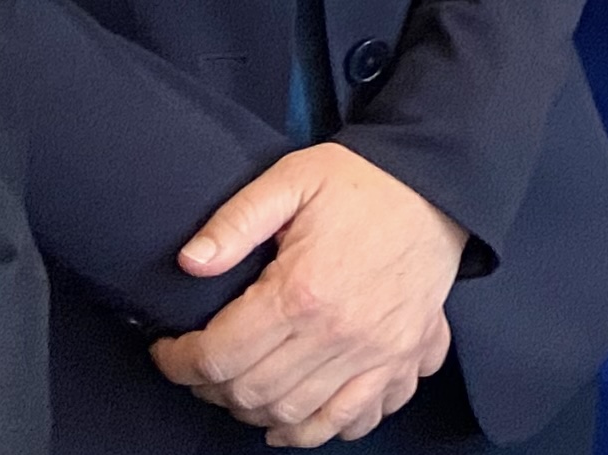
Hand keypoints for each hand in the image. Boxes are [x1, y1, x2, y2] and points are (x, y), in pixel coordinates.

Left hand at [150, 143, 467, 446]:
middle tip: (201, 366)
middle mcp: (338, 335)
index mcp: (301, 291)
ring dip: (257, 413)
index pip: (219, 355)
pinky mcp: (402, 361)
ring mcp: (374, 355)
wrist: (439, 187)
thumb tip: (189, 262)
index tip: (168, 350)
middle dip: (211, 388)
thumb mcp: (292, 178)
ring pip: (296, 417)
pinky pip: (354, 420)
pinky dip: (318, 429)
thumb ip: (236, 220)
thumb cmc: (363, 183)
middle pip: (251, 394)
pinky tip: (295, 415)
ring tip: (240, 389)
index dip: (179, 361)